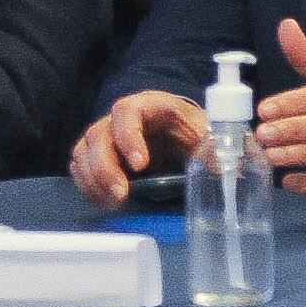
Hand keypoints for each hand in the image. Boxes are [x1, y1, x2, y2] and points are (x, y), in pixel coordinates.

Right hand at [71, 91, 206, 207]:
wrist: (182, 136)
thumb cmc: (192, 131)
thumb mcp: (208, 136)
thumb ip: (214, 151)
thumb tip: (225, 171)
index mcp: (150, 104)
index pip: (128, 111)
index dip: (129, 137)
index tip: (140, 165)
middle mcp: (120, 117)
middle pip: (99, 135)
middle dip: (106, 168)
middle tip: (123, 194)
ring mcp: (105, 134)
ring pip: (84, 152)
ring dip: (94, 180)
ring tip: (116, 202)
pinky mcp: (96, 153)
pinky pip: (80, 167)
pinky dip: (89, 186)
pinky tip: (107, 200)